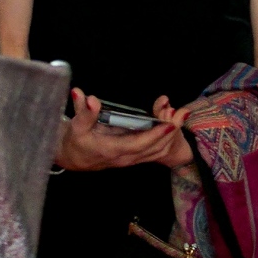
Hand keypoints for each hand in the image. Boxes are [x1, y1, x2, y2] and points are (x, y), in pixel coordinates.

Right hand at [54, 90, 189, 171]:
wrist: (74, 159)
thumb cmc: (76, 141)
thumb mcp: (76, 126)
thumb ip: (84, 112)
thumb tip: (87, 97)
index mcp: (113, 149)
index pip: (138, 144)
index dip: (154, 135)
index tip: (169, 125)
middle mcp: (125, 157)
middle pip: (154, 149)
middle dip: (169, 133)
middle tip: (182, 115)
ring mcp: (131, 158)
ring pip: (157, 151)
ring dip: (171, 136)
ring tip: (182, 117)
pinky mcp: (134, 156)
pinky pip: (154, 151)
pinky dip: (165, 139)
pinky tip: (173, 125)